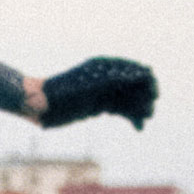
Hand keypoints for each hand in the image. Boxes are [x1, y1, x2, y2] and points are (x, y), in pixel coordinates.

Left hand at [39, 58, 158, 131]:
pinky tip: (139, 127)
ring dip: (140, 109)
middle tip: (149, 112)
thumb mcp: (91, 86)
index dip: (147, 80)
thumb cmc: (62, 92)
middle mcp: (107, 78)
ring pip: (130, 100)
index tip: (154, 94)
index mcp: (105, 66)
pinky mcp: (98, 106)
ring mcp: (103, 92)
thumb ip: (117, 79)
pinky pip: (120, 111)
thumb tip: (144, 74)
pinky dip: (130, 118)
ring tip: (145, 120)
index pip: (135, 69)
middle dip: (145, 97)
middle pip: (135, 86)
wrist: (39, 105)